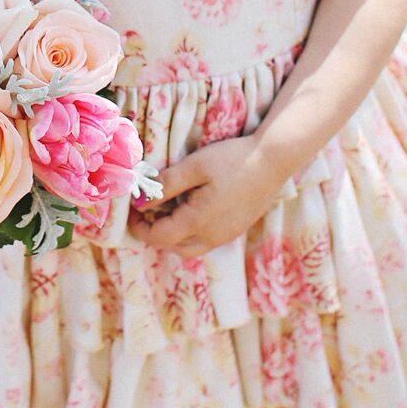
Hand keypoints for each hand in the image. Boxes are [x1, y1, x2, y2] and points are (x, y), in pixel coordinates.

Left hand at [135, 137, 283, 256]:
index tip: (133, 209)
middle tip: (148, 208)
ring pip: (189, 248)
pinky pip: (205, 241)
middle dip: (155, 232)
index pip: (158, 238)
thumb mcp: (194, 166)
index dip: (139, 227)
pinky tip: (191, 206)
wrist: (273, 160)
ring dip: (173, 234)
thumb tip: (141, 201)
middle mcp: (212, 236)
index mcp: (198, 222)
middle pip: (172, 247)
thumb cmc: (232, 159)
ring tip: (168, 207)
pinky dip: (190, 232)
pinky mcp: (235, 230)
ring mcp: (226, 236)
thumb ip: (166, 185)